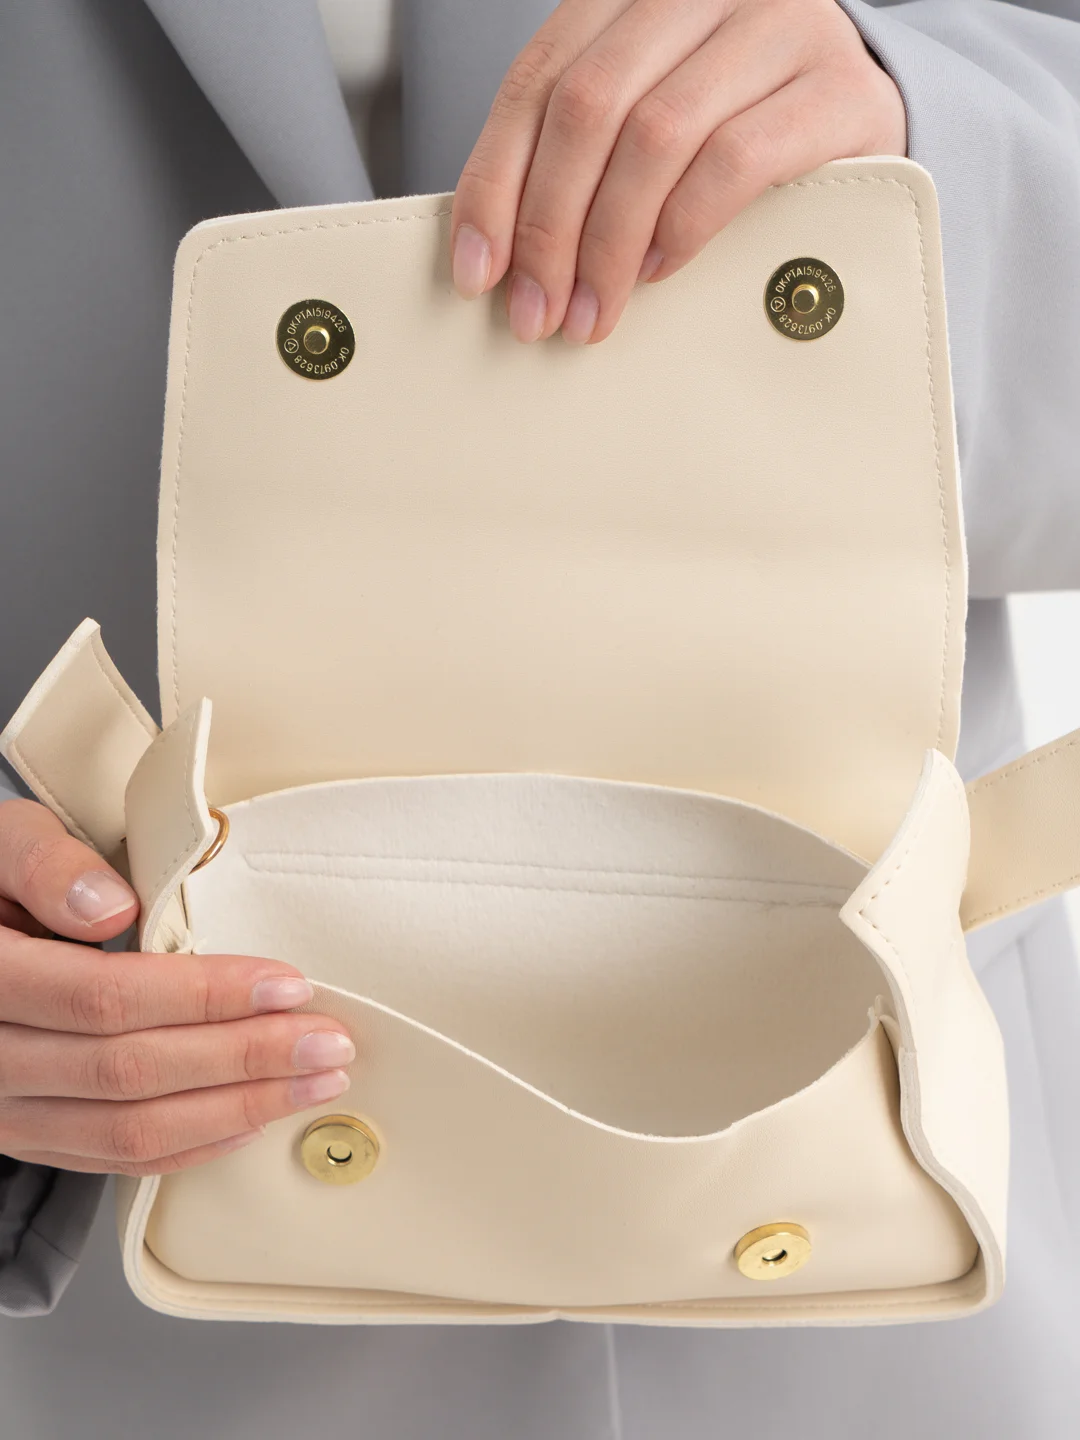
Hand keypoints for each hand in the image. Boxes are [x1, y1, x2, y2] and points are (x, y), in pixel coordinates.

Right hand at [0, 799, 353, 1175]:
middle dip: (245, 1059)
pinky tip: (252, 1119)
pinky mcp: (26, 1134)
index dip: (205, 995)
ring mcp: (3, 1107)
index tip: (287, 985)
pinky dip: (192, 1144)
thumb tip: (110, 908)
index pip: (106, 998)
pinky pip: (111, 1160)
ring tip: (315, 1082)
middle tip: (329, 1042)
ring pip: (127, 1131)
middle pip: (130, 1072)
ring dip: (236, 1109)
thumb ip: (46, 864)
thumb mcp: (2, 844)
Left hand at [451, 0, 905, 343]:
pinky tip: (659, 270)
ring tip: (593, 312)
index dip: (495, 182)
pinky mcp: (838, 88)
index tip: (477, 272)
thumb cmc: (741, 135)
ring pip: (656, 133)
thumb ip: (581, 158)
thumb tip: (497, 256)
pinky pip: (736, 158)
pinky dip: (683, 224)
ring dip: (609, 241)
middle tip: (537, 312)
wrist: (868, 120)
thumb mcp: (647, 127)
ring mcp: (777, 26)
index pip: (538, 80)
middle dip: (549, 226)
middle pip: (589, 105)